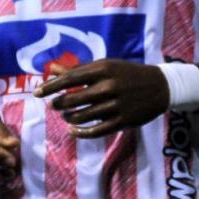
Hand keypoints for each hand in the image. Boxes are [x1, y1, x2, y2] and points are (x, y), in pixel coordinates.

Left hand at [35, 59, 169, 137]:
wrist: (161, 87)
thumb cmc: (128, 73)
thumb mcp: (106, 66)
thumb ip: (79, 69)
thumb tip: (52, 69)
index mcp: (104, 69)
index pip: (70, 79)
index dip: (51, 87)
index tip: (37, 93)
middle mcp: (109, 86)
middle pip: (73, 99)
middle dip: (58, 104)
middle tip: (53, 106)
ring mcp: (116, 105)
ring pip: (82, 116)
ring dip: (68, 117)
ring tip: (66, 116)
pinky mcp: (122, 121)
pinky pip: (95, 131)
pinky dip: (80, 132)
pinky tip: (72, 130)